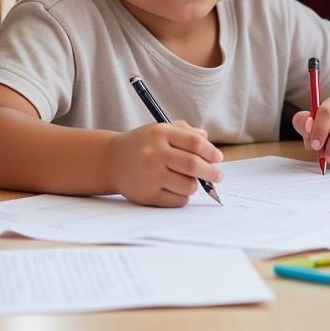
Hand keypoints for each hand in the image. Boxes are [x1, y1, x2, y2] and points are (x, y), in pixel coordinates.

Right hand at [108, 121, 223, 206]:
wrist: (111, 160)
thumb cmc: (142, 144)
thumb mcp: (160, 130)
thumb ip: (184, 131)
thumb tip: (207, 138)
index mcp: (160, 133)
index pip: (194, 142)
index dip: (210, 151)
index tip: (218, 158)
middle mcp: (154, 153)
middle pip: (193, 165)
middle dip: (211, 172)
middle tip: (218, 176)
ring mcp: (149, 175)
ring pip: (188, 185)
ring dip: (195, 185)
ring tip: (189, 181)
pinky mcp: (146, 194)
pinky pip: (177, 200)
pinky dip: (183, 196)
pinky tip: (176, 189)